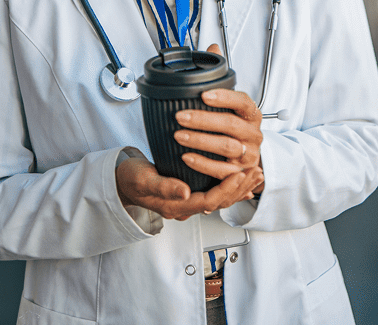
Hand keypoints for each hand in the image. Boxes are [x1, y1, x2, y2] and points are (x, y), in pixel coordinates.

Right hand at [115, 148, 261, 220]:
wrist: (121, 181)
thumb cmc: (131, 178)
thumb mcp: (144, 179)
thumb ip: (164, 186)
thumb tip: (185, 192)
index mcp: (175, 205)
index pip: (208, 201)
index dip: (226, 189)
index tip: (240, 174)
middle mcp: (185, 206)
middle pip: (219, 202)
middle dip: (240, 188)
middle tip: (256, 172)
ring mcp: (187, 201)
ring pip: (220, 199)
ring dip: (239, 187)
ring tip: (256, 174)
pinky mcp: (189, 193)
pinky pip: (215, 193)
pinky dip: (231, 186)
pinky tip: (243, 180)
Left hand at [174, 44, 266, 195]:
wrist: (249, 157)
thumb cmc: (235, 126)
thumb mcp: (231, 102)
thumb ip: (220, 77)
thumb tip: (212, 46)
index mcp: (251, 113)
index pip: (243, 102)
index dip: (225, 98)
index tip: (204, 94)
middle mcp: (253, 133)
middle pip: (231, 126)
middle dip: (204, 120)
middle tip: (180, 116)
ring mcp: (248, 154)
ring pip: (227, 148)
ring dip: (200, 141)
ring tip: (178, 136)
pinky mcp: (239, 173)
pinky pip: (222, 171)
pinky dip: (203, 164)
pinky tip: (186, 157)